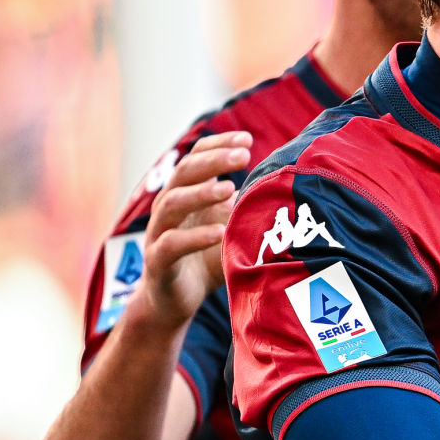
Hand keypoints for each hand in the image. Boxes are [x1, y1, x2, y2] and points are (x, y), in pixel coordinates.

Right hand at [133, 131, 251, 329]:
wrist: (174, 302)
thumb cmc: (205, 259)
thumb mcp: (231, 228)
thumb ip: (246, 207)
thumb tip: (281, 184)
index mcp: (185, 195)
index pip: (194, 158)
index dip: (217, 145)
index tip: (247, 138)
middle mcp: (168, 209)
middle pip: (183, 173)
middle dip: (213, 161)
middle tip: (243, 154)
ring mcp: (159, 234)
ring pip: (171, 204)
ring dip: (201, 194)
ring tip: (230, 188)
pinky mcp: (158, 263)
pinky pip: (171, 245)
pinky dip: (195, 237)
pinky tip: (219, 232)